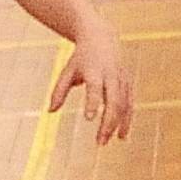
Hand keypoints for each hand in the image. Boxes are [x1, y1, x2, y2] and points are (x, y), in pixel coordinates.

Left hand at [50, 28, 136, 147]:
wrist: (101, 38)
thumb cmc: (80, 58)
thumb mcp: (66, 71)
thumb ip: (58, 91)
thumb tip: (50, 112)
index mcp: (94, 70)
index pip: (95, 87)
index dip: (92, 102)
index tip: (88, 119)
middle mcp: (111, 74)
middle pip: (114, 101)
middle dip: (108, 122)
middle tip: (99, 142)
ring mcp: (123, 78)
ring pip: (125, 104)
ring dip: (118, 125)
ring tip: (109, 141)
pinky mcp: (129, 83)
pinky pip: (130, 104)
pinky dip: (127, 120)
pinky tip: (122, 135)